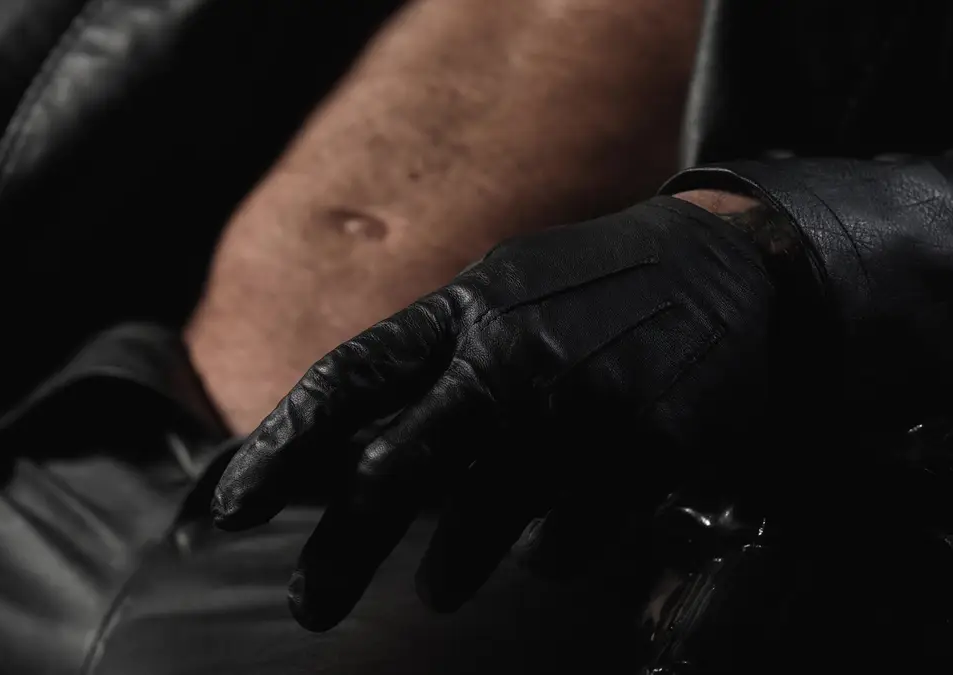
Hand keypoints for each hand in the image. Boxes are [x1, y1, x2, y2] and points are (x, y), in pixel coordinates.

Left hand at [211, 195, 780, 630]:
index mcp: (465, 310)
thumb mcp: (501, 289)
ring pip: (480, 521)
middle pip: (395, 469)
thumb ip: (430, 352)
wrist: (725, 267)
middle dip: (339, 549)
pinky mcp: (646, 449)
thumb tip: (344, 436)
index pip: (349, 379)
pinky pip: (568, 536)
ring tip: (438, 585)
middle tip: (307, 605)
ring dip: (449, 565)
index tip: (228, 506)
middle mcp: (512, 354)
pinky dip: (546, 550)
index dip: (279, 447)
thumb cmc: (591, 288)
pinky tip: (550, 539)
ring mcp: (581, 404)